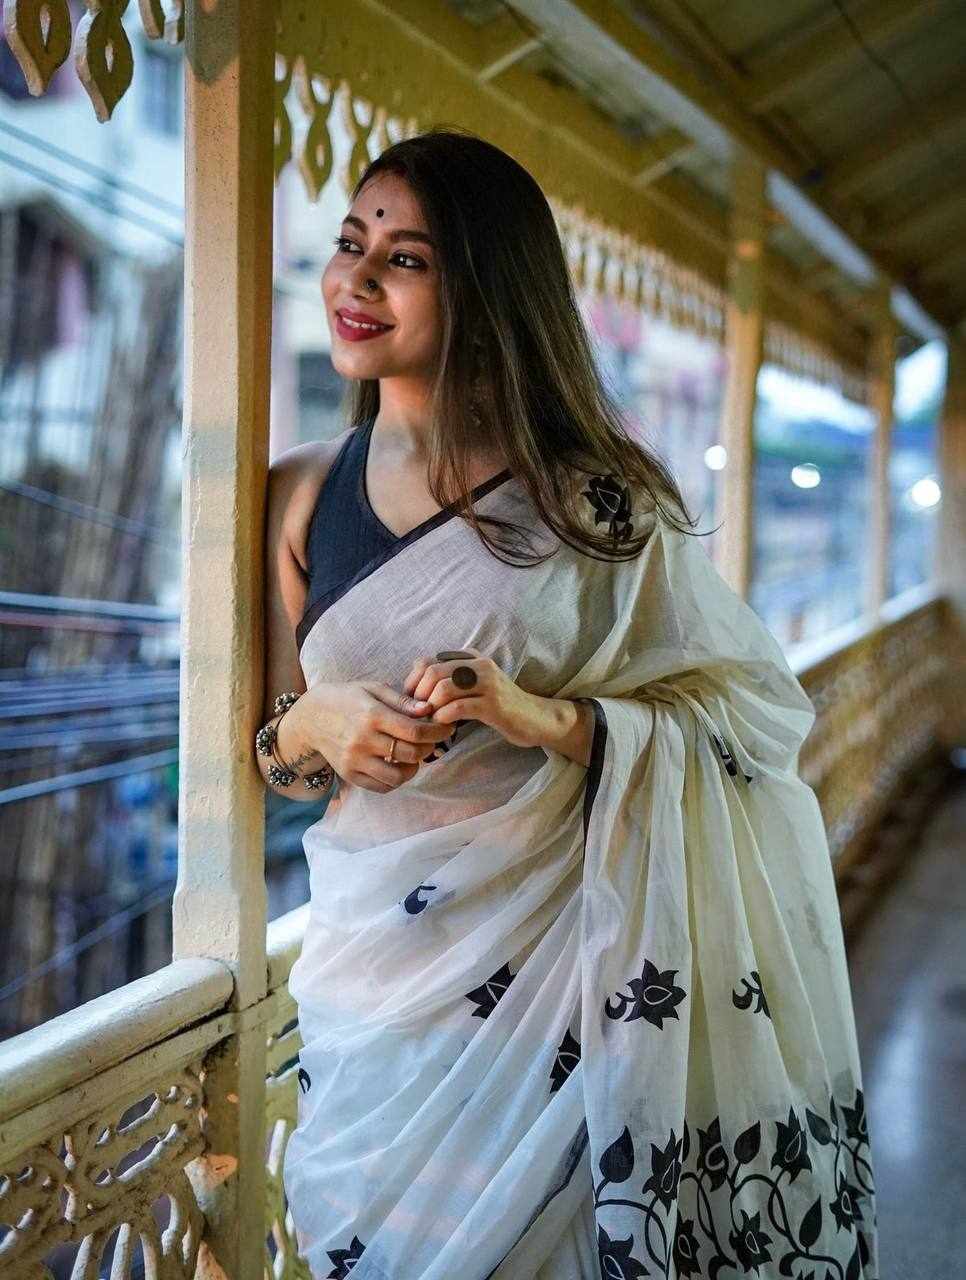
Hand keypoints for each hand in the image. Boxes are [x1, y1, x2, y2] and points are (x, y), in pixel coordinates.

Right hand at [284, 681, 455, 793]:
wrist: (310, 718)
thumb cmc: (346, 698)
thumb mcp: (372, 689)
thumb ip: (402, 700)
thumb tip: (429, 710)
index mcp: (372, 715)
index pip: (414, 731)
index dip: (436, 732)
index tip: (446, 729)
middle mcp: (363, 740)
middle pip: (411, 754)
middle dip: (429, 748)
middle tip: (432, 741)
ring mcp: (355, 760)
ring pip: (398, 776)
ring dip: (414, 767)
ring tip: (415, 755)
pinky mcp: (349, 774)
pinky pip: (381, 786)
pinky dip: (396, 779)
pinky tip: (398, 765)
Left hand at [402, 647, 548, 749]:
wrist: (535, 718)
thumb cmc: (499, 705)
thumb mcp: (475, 685)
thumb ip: (452, 680)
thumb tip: (416, 685)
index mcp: (471, 658)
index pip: (428, 661)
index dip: (413, 681)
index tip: (411, 700)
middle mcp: (479, 666)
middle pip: (433, 672)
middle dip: (419, 695)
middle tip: (418, 713)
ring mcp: (488, 684)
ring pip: (444, 688)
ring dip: (431, 707)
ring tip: (431, 720)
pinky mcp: (493, 705)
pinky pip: (458, 707)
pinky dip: (444, 717)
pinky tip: (444, 725)